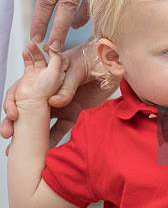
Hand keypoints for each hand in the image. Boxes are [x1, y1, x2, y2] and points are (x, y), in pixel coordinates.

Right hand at [1, 42, 117, 153]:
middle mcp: (49, 91)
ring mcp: (60, 104)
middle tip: (8, 135)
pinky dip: (52, 140)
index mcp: (45, 76)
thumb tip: (54, 103)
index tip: (13, 116)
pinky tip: (45, 151)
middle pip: (26, 108)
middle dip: (15, 123)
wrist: (116, 63)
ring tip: (19, 150)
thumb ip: (67, 85)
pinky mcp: (73, 114)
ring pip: (40, 122)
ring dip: (30, 136)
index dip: (13, 102)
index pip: (22, 89)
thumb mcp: (79, 68)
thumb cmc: (95, 56)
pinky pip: (61, 129)